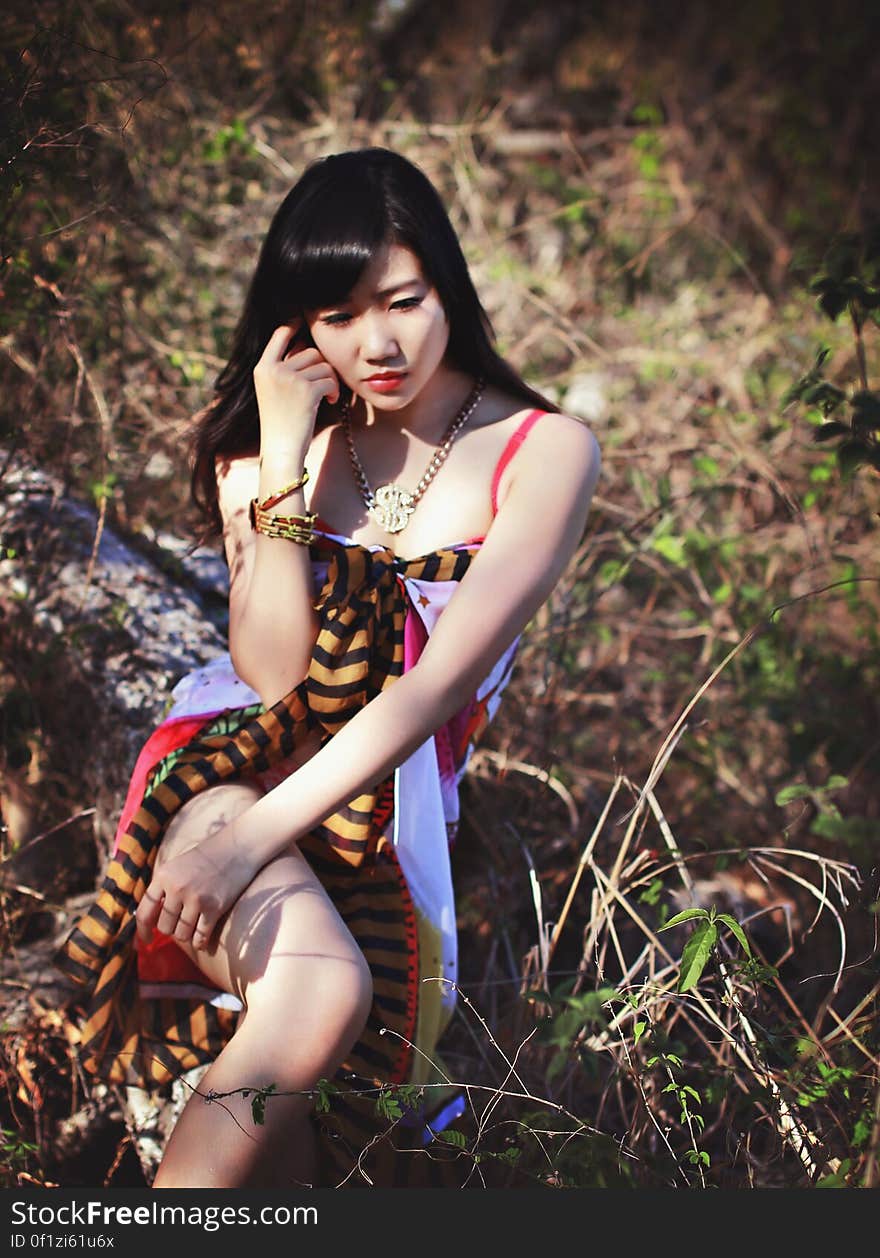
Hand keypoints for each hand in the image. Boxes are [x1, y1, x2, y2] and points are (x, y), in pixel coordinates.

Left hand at [135, 837, 257, 950]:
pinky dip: (200, 942)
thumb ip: (162, 888)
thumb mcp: (177, 866)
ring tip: (193, 927)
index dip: (143, 931)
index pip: (144, 912)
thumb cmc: (207, 857)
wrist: (238, 847)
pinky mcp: (214, 907)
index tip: (148, 940)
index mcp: (163, 876)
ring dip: (187, 935)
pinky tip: (202, 940)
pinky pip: (200, 936)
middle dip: (172, 929)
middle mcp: (176, 888)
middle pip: (164, 926)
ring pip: (182, 934)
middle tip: (181, 922)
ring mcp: (196, 898)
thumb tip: (150, 918)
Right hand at [253, 323, 339, 452]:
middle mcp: (274, 369)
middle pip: (310, 352)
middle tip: (323, 384)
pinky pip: (330, 380)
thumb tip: (308, 347)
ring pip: (323, 366)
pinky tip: (330, 401)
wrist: (280, 449)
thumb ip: (285, 369)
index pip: (280, 334)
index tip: (304, 324)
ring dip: (329, 380)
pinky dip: (334, 391)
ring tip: (326, 396)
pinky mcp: (307, 391)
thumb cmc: (280, 423)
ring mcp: (290, 379)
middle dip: (322, 367)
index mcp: (262, 368)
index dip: (294, 327)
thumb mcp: (273, 391)